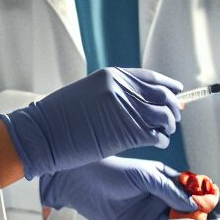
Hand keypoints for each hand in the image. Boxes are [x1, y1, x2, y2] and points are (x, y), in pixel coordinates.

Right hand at [0, 67, 181, 177]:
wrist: (41, 135)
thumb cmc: (59, 119)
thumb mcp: (87, 93)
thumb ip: (113, 93)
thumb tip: (143, 101)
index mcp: (111, 76)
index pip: (151, 78)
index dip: (168, 86)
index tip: (178, 92)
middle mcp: (121, 88)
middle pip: (162, 96)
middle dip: (172, 108)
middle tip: (174, 118)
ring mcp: (124, 109)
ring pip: (163, 115)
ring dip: (168, 125)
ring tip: (164, 132)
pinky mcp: (125, 132)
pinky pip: (155, 135)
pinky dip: (161, 140)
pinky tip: (158, 143)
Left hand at [40, 157, 219, 219]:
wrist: (82, 183)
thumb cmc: (114, 171)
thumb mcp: (145, 176)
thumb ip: (168, 191)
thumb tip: (194, 204)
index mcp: (166, 180)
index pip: (193, 191)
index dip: (209, 199)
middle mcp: (161, 198)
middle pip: (190, 212)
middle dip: (207, 219)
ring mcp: (151, 215)